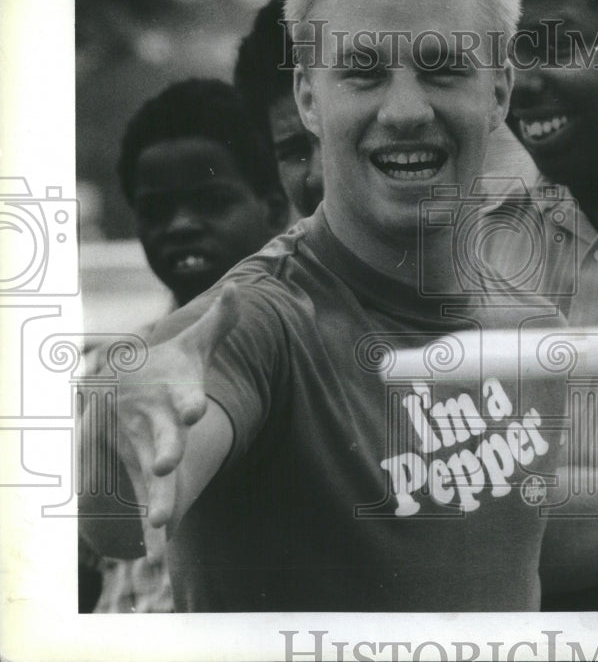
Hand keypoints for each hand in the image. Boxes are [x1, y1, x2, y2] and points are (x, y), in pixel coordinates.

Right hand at [114, 284, 238, 533]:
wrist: (113, 385)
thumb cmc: (164, 368)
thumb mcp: (192, 346)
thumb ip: (218, 323)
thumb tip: (241, 290)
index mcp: (172, 391)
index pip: (182, 395)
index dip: (187, 402)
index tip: (192, 411)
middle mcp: (152, 421)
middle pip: (159, 439)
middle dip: (162, 452)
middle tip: (167, 466)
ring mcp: (139, 447)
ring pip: (146, 475)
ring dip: (154, 499)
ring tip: (163, 525)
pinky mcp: (132, 468)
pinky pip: (137, 497)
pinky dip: (142, 521)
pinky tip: (153, 549)